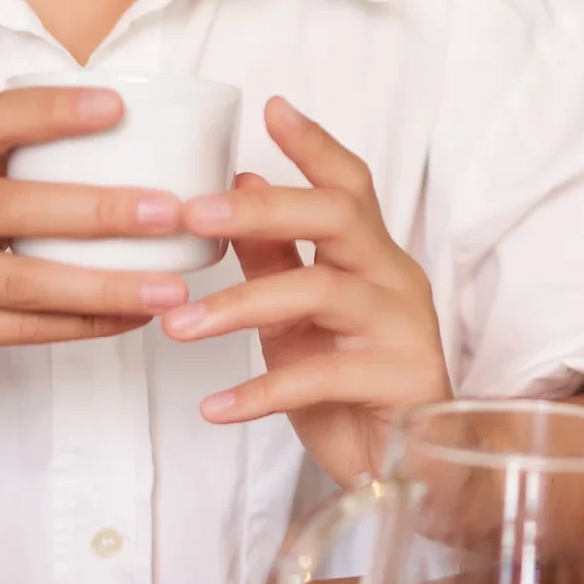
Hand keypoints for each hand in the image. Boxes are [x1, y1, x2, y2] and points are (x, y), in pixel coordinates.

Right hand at [0, 86, 194, 378]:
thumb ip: (9, 150)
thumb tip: (133, 126)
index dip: (53, 111)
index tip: (118, 106)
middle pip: (17, 208)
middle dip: (101, 210)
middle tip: (171, 211)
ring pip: (26, 282)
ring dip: (106, 285)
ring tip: (171, 285)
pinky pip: (23, 329)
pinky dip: (85, 324)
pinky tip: (134, 316)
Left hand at [161, 97, 450, 485]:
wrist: (406, 477)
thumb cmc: (350, 392)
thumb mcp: (299, 322)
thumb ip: (275, 259)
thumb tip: (241, 186)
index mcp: (373, 257)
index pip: (349, 185)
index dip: (314, 144)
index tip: (271, 106)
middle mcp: (395, 279)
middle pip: (338, 216)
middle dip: (261, 208)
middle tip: (192, 213)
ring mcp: (403, 327)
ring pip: (321, 291)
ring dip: (239, 306)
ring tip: (177, 327)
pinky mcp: (399, 381)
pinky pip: (322, 376)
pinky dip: (260, 392)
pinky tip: (214, 406)